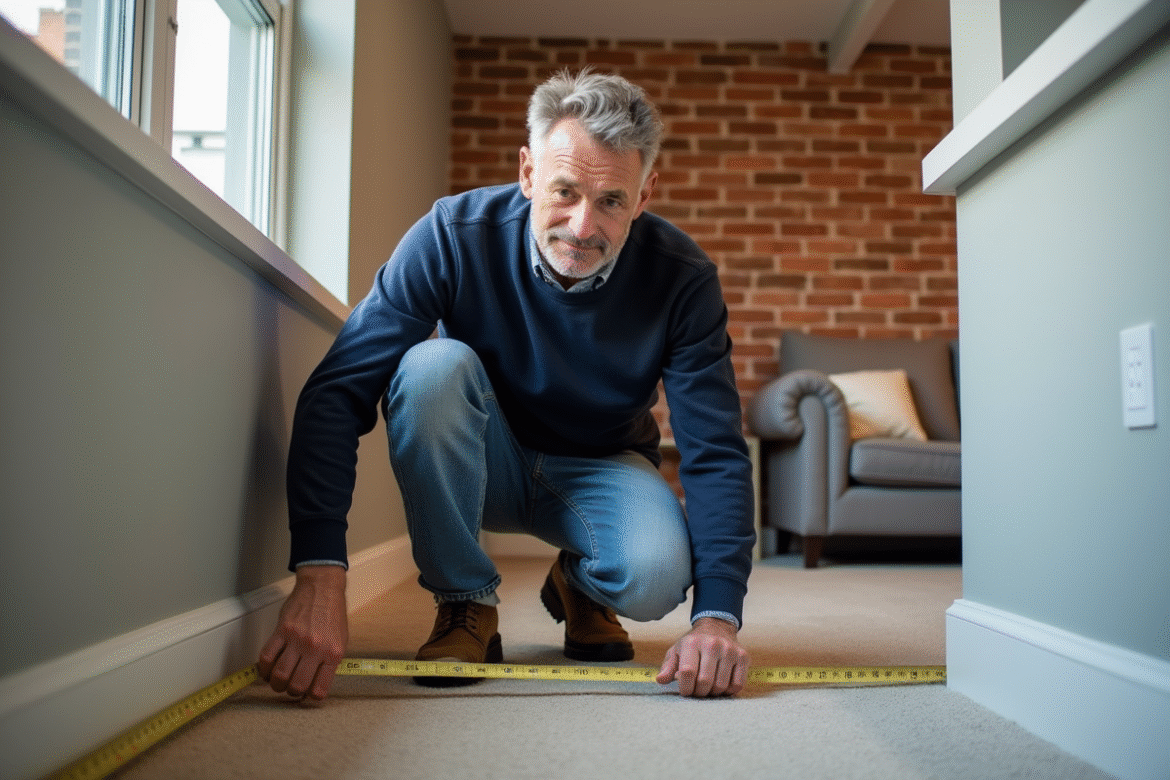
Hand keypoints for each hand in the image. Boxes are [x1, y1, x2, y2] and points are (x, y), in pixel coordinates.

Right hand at [257, 565, 348, 700]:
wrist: (322, 588)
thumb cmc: (332, 613)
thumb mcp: (341, 640)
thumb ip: (329, 662)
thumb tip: (316, 683)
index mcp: (333, 653)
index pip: (320, 689)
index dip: (310, 697)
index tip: (307, 695)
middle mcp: (315, 648)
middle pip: (296, 685)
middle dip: (291, 692)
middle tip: (290, 688)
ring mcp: (297, 640)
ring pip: (279, 675)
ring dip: (275, 684)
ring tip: (277, 682)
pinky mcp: (281, 631)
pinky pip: (266, 657)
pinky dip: (263, 669)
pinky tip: (267, 670)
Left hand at [656, 617, 749, 697]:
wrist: (717, 627)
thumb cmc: (694, 644)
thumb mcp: (677, 651)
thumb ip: (668, 667)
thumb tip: (661, 680)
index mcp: (692, 643)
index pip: (687, 672)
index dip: (685, 688)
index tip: (685, 690)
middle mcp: (712, 645)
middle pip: (704, 682)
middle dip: (698, 692)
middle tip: (697, 690)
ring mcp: (730, 650)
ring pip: (721, 686)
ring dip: (713, 693)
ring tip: (708, 687)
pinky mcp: (743, 657)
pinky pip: (737, 685)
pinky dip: (728, 691)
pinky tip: (722, 684)